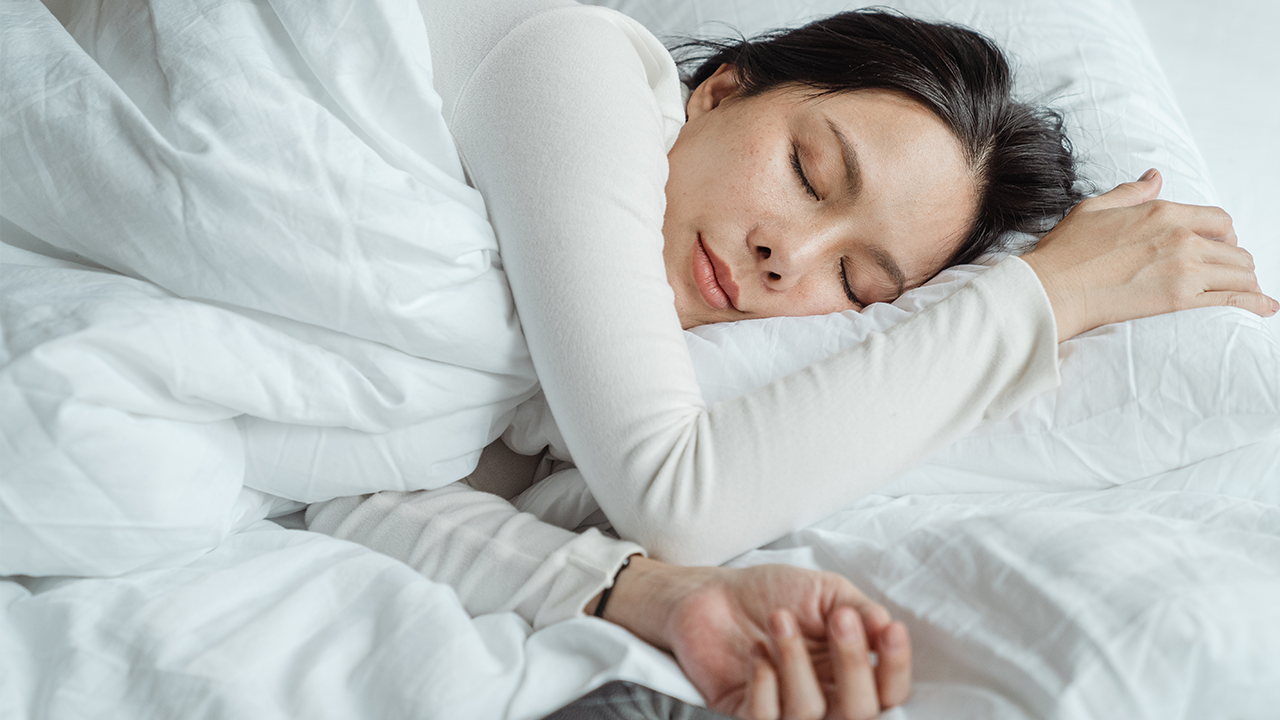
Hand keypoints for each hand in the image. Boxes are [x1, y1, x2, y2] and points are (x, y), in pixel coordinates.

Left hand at [594, 557, 910, 718]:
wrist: (711, 594)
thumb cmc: (771, 593)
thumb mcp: (826, 592)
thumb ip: (861, 611)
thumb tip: (887, 629)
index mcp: (848, 673)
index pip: (888, 692)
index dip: (895, 667)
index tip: (888, 630)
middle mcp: (824, 698)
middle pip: (859, 712)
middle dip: (853, 663)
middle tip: (837, 619)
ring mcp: (786, 711)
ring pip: (810, 715)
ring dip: (796, 661)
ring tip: (779, 619)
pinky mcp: (747, 714)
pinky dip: (763, 685)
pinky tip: (757, 653)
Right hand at [1021, 169, 1275, 341]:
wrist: (1053, 289)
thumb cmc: (1066, 252)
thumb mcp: (1095, 208)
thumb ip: (1131, 193)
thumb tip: (1154, 178)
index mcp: (1163, 211)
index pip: (1218, 219)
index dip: (1225, 233)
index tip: (1219, 245)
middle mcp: (1181, 237)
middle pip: (1234, 248)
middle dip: (1235, 260)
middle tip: (1226, 273)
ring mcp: (1184, 269)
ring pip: (1239, 272)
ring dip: (1244, 282)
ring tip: (1244, 292)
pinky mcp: (1179, 300)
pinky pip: (1231, 299)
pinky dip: (1254, 303)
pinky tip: (1266, 308)